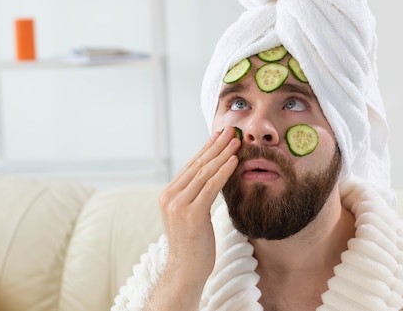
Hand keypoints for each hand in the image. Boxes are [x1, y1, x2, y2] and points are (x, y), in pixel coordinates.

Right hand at [150, 127, 240, 308]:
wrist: (186, 270)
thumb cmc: (193, 245)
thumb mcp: (189, 215)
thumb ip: (194, 196)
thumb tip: (209, 177)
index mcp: (167, 195)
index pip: (190, 166)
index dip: (206, 149)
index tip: (219, 135)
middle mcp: (169, 197)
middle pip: (197, 165)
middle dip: (215, 146)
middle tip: (230, 131)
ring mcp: (178, 205)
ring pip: (204, 173)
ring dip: (222, 154)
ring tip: (235, 141)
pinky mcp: (191, 214)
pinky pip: (210, 187)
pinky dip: (223, 172)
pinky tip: (233, 161)